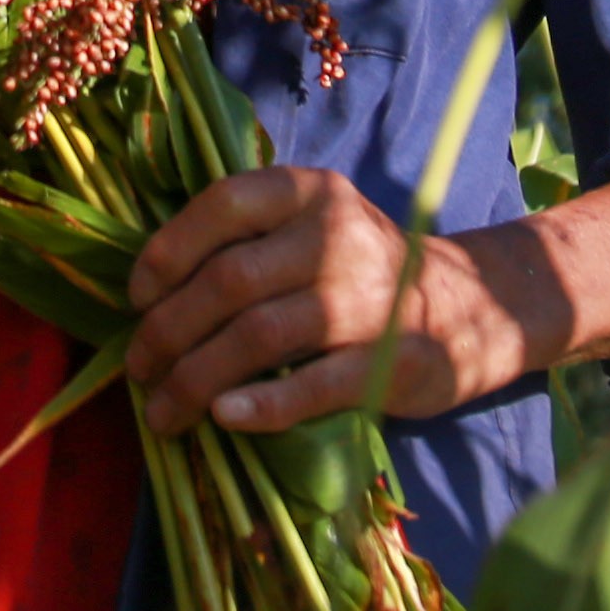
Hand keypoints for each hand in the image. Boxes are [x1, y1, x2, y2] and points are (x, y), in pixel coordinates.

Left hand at [119, 168, 526, 434]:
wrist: (472, 307)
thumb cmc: (365, 269)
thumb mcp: (317, 224)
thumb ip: (250, 238)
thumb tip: (153, 290)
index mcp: (311, 192)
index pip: (222, 205)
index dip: (167, 251)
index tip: (137, 297)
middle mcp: (336, 236)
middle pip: (228, 281)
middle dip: (168, 330)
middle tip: (139, 368)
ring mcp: (365, 300)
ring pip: (257, 336)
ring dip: (195, 378)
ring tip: (163, 410)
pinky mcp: (386, 362)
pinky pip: (309, 386)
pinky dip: (259, 405)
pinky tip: (224, 418)